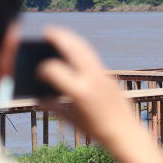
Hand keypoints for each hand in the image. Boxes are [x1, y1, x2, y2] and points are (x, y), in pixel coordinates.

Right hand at [37, 26, 140, 148]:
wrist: (125, 132)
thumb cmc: (96, 130)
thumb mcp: (71, 119)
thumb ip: (54, 107)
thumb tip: (38, 101)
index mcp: (78, 91)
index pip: (54, 70)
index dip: (42, 69)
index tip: (37, 70)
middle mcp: (91, 79)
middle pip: (73, 49)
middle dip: (59, 37)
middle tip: (47, 30)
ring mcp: (102, 75)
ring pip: (85, 49)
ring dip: (71, 39)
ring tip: (59, 33)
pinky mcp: (109, 76)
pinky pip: (92, 57)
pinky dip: (80, 49)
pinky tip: (73, 48)